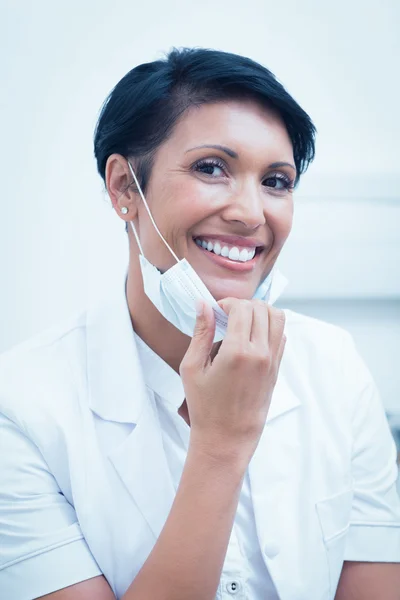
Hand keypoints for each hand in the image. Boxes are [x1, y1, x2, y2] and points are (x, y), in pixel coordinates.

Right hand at [179, 299, 285, 462]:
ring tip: (241, 322)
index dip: (227, 303)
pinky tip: (250, 336)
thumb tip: (203, 305)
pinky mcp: (277, 367)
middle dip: (242, 305)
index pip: (242, 308)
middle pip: (260, 308)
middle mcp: (260, 353)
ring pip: (277, 317)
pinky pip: (281, 334)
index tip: (216, 312)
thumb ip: (201, 333)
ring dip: (259, 311)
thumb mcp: (192, 368)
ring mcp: (272, 360)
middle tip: (226, 316)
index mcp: (237, 352)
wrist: (227, 437)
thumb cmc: (205, 406)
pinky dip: (268, 326)